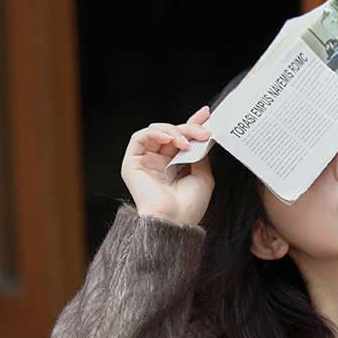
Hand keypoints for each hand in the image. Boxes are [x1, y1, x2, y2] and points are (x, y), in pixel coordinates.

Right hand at [121, 106, 213, 226]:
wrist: (174, 222)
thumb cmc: (188, 207)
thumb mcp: (203, 177)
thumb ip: (200, 155)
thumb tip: (202, 138)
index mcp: (174, 167)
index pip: (181, 139)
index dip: (193, 124)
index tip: (206, 115)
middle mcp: (159, 163)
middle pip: (172, 133)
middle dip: (188, 127)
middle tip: (203, 132)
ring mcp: (145, 162)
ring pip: (157, 132)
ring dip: (174, 131)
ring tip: (185, 142)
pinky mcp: (132, 163)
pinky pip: (139, 137)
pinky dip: (154, 132)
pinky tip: (168, 138)